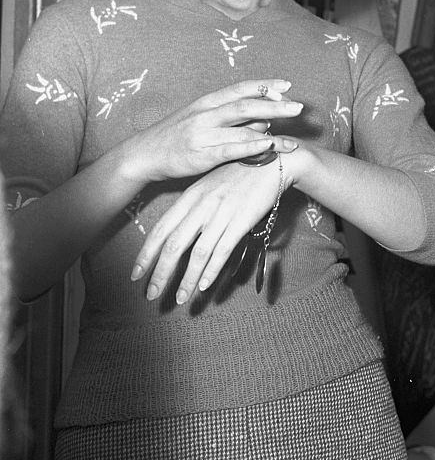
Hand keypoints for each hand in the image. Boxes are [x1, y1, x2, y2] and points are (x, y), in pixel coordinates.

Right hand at [127, 79, 302, 183]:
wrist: (142, 155)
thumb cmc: (175, 137)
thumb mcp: (200, 119)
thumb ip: (229, 117)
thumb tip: (264, 119)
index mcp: (207, 102)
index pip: (241, 88)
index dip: (265, 86)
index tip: (287, 84)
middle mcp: (206, 114)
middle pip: (246, 105)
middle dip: (275, 106)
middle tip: (299, 107)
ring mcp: (203, 133)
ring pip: (243, 128)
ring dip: (271, 131)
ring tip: (292, 138)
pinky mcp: (201, 154)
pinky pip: (232, 149)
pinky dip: (252, 147)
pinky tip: (269, 147)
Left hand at [131, 155, 286, 303]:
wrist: (273, 162)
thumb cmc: (241, 174)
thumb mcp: (210, 185)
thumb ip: (194, 206)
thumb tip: (179, 230)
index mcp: (191, 196)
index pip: (161, 229)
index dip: (146, 254)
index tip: (136, 273)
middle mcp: (202, 206)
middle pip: (174, 245)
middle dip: (160, 273)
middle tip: (151, 294)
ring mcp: (222, 214)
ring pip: (198, 253)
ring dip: (187, 279)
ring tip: (180, 298)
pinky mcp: (242, 221)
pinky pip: (223, 250)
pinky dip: (212, 270)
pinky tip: (205, 285)